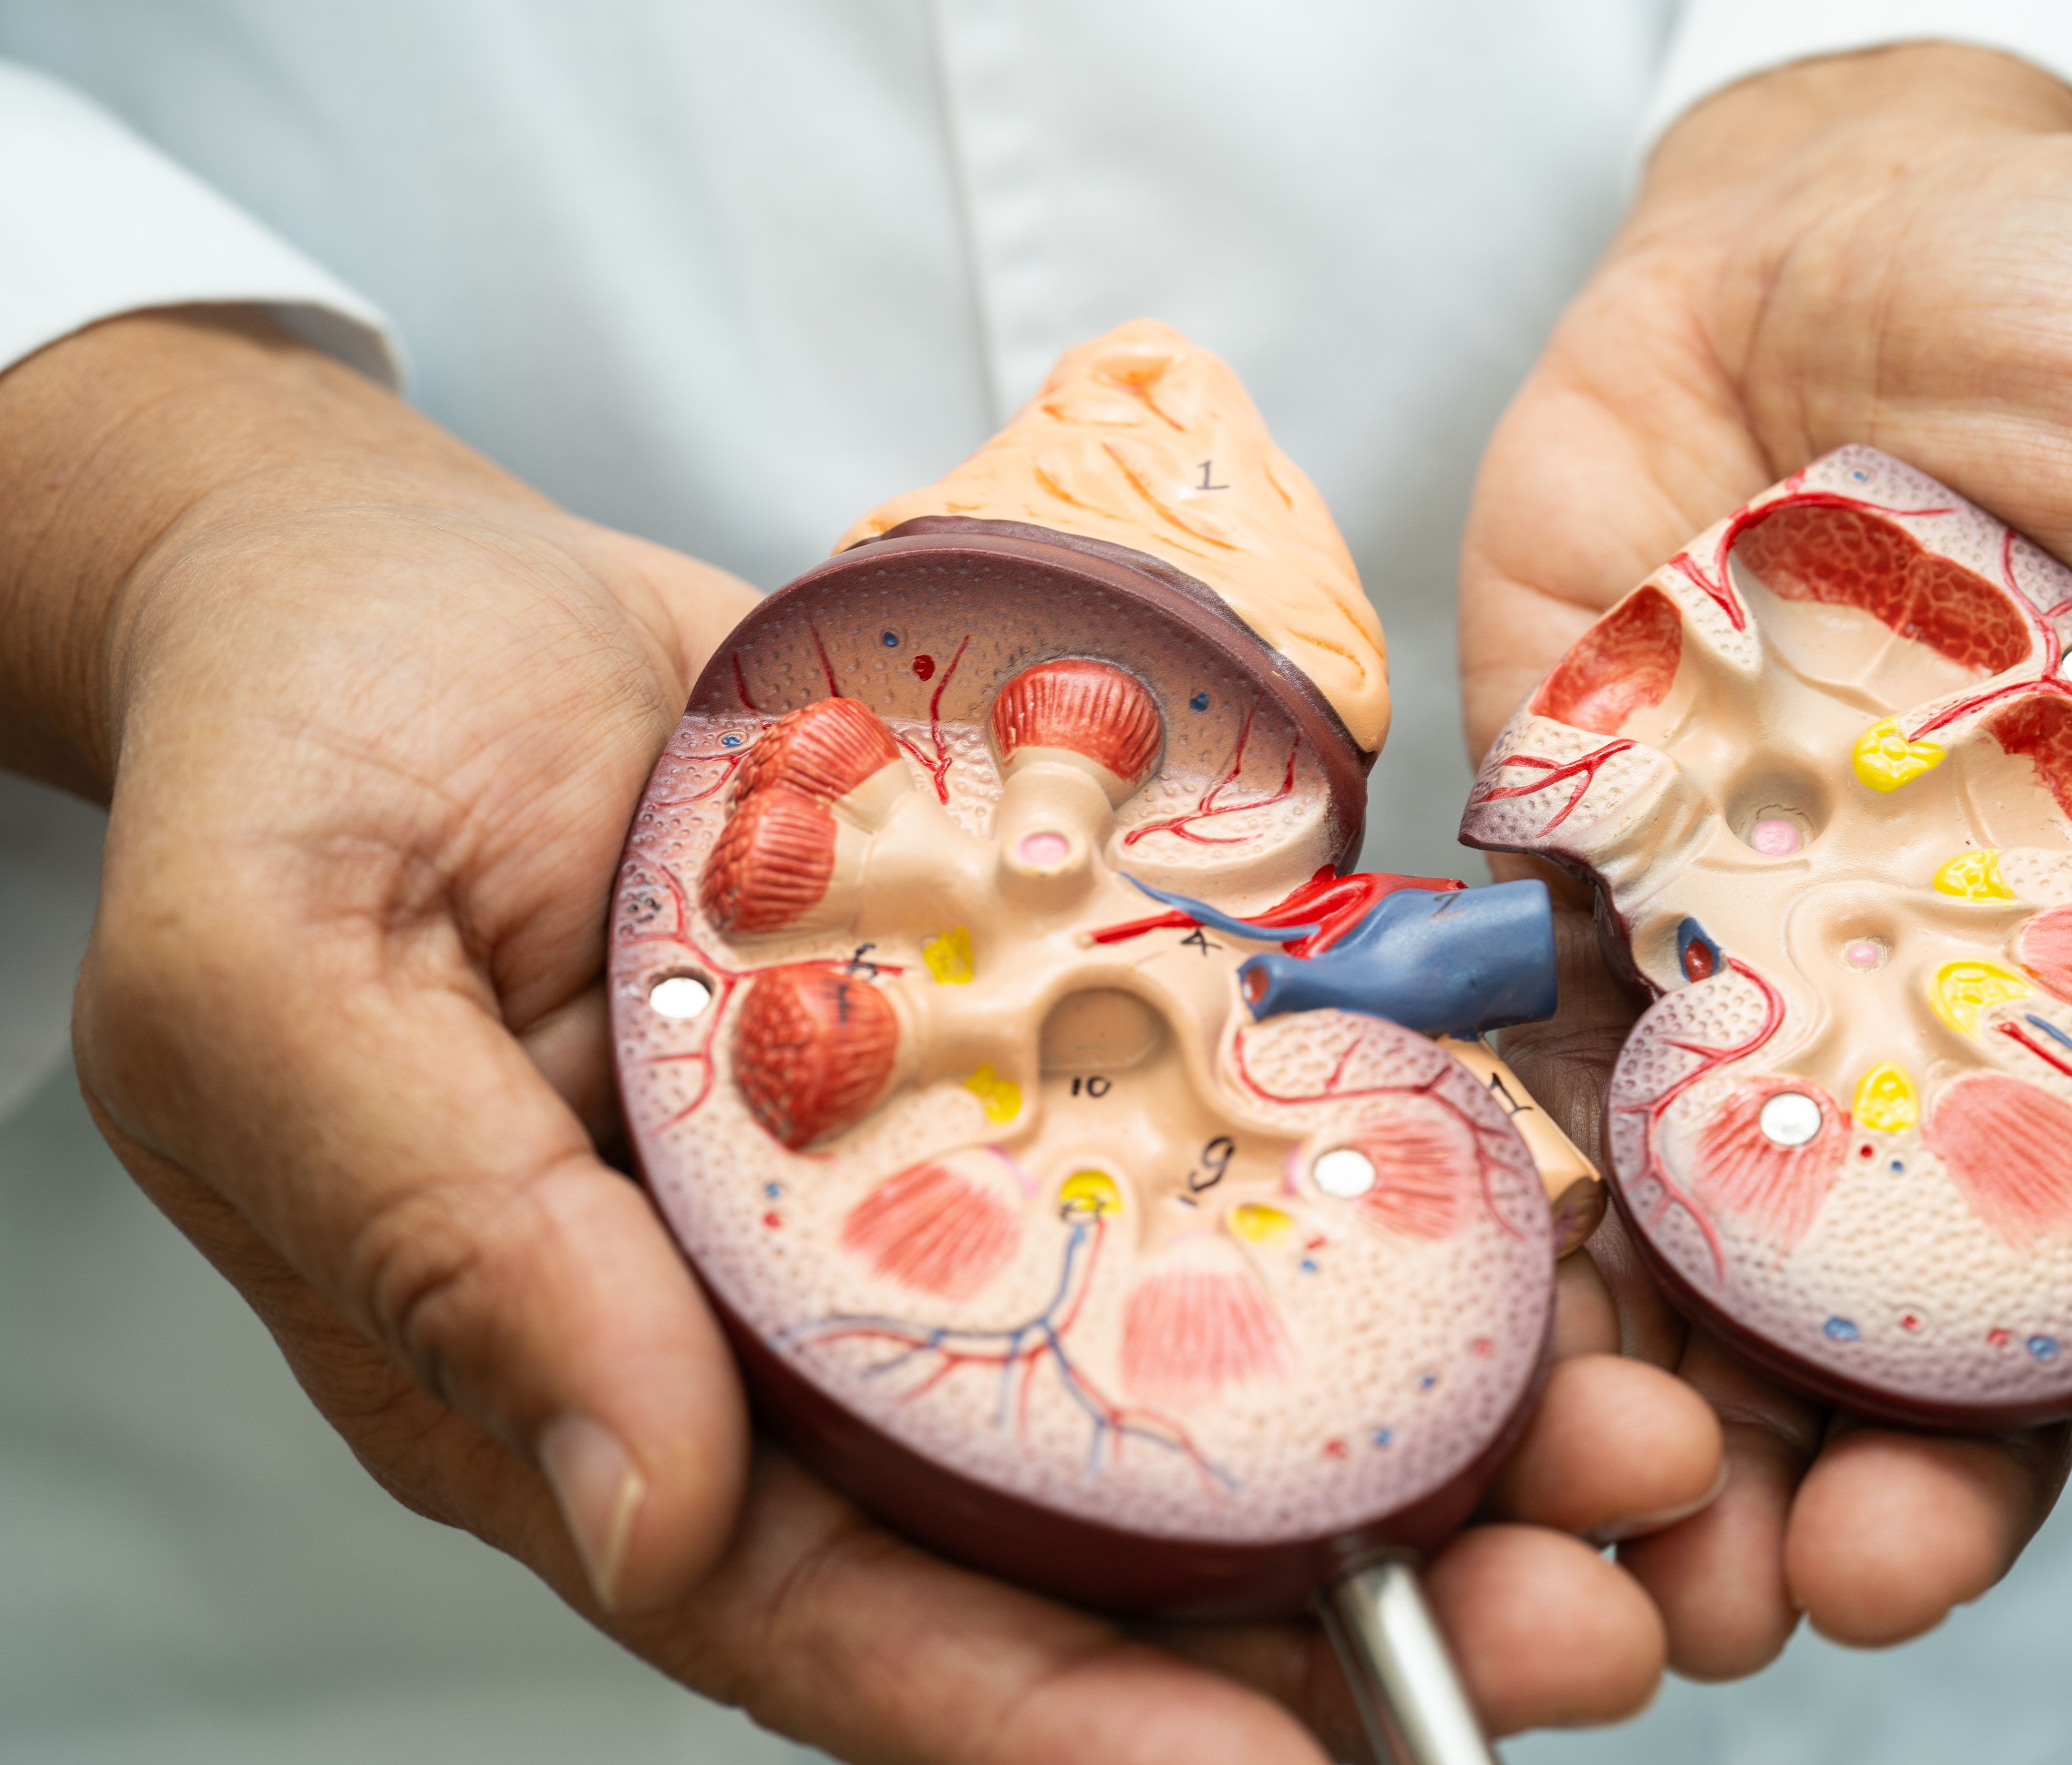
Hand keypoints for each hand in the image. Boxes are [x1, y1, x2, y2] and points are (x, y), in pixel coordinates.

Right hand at [0, 309, 1721, 1760]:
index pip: (835, 1612)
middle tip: (1577, 1624)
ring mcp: (923, 1173)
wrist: (387, 572)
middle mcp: (791, 1315)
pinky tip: (1547, 1225)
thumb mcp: (284, 984)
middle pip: (1063, 1526)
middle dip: (1319, 1605)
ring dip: (1415, 1421)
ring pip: (1184, 1355)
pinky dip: (1374, 1191)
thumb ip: (451, 1249)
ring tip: (1635, 1448)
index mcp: (593, 1368)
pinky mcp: (1017, 1021)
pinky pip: (1205, 1133)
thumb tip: (639, 1511)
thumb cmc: (288, 760)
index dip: (1057, 1716)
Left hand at [1460, 43, 2071, 1674]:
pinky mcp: (1569, 884)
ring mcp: (1747, 962)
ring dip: (1677, 1421)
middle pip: (1939, 1302)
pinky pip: (1521, 1089)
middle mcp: (1949, 1002)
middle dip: (1909, 1466)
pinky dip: (1501, 1231)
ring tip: (1640, 1551)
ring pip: (1716, 1256)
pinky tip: (1478, 1354)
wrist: (1825, 203)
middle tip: (1854, 1580)